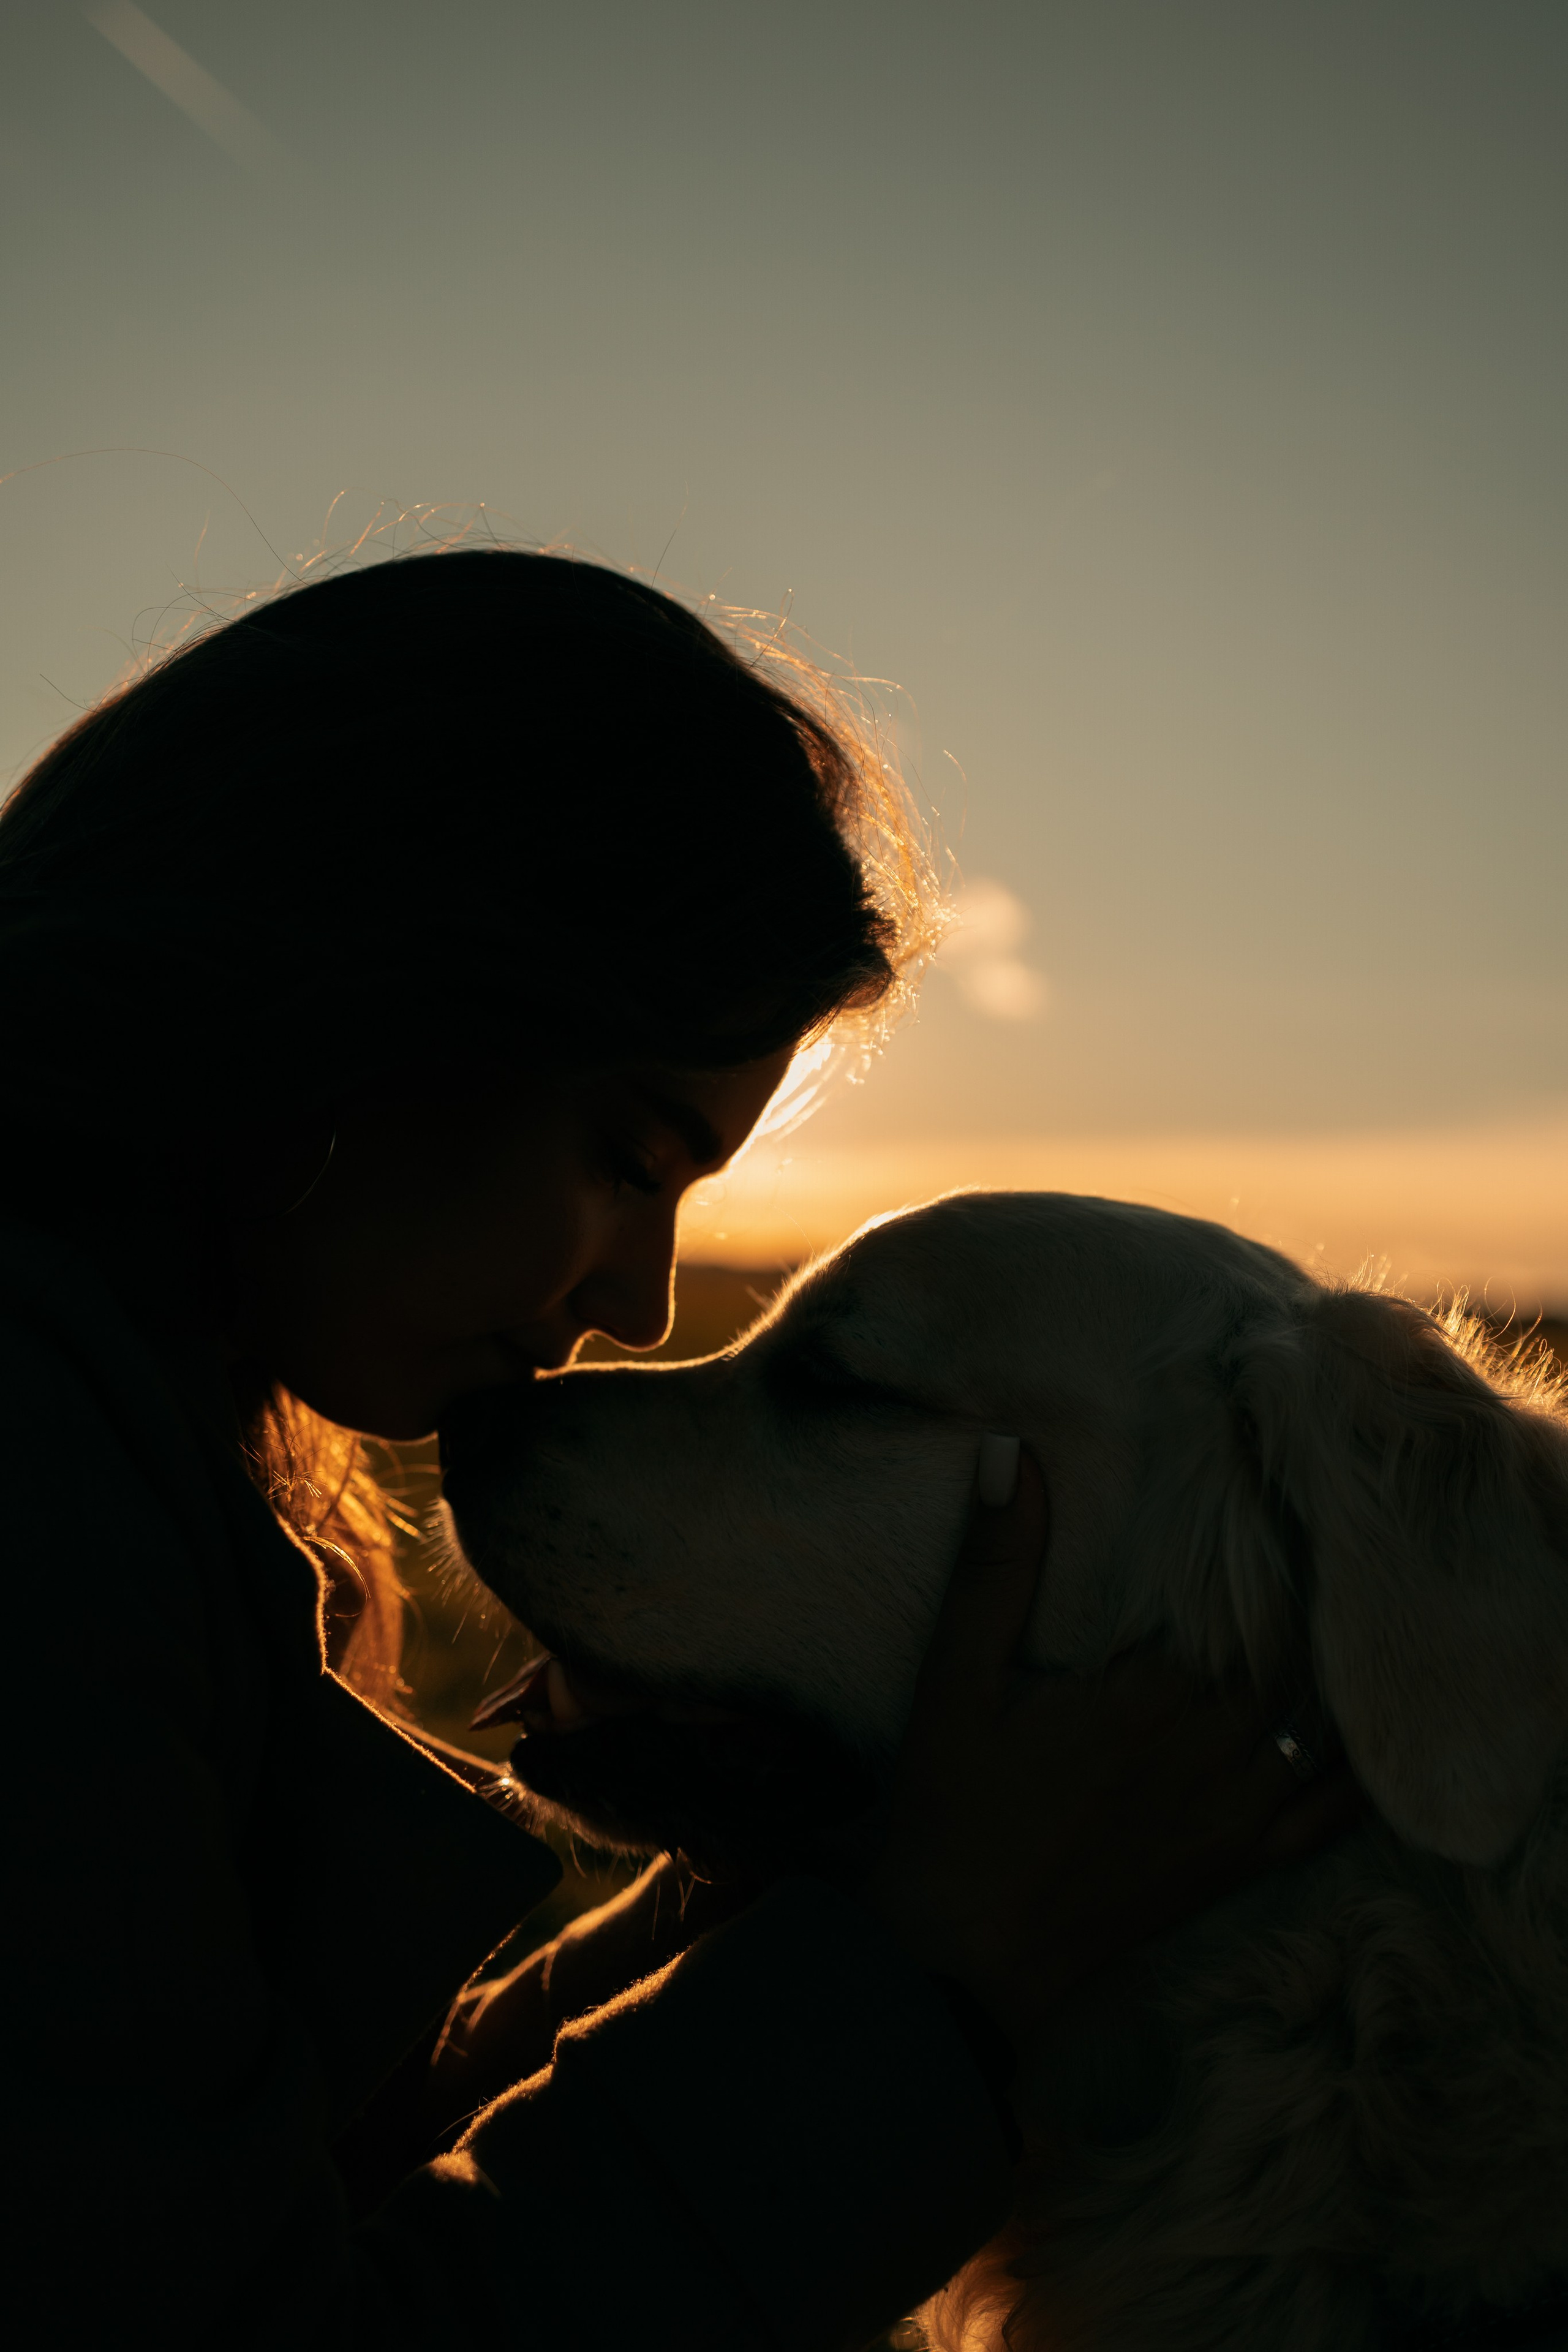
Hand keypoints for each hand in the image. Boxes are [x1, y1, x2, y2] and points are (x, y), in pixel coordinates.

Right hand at [859, 1443, 1364, 2052]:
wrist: (961, 1962)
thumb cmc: (952, 1812)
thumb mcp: (956, 1678)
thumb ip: (995, 1566)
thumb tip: (1012, 1455)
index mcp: (1148, 1700)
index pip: (1243, 1603)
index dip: (1263, 1548)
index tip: (1268, 1496)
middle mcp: (1210, 1756)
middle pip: (1294, 1658)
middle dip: (1301, 1599)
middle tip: (1304, 1539)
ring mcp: (1231, 1818)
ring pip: (1316, 1726)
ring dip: (1328, 1671)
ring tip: (1334, 1614)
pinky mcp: (1232, 1867)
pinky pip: (1323, 1818)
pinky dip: (1352, 1771)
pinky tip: (1364, 1734)